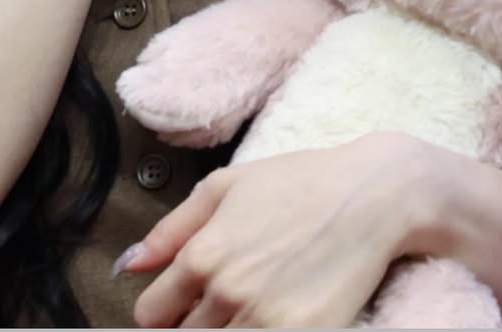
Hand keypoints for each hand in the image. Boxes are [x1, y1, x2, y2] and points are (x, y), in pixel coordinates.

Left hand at [117, 135, 436, 327]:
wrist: (371, 197)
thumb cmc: (299, 183)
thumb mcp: (226, 186)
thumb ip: (172, 229)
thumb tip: (130, 264)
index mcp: (204, 255)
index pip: (151, 313)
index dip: (162, 310)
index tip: (178, 303)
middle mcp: (229, 293)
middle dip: (191, 325)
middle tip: (214, 306)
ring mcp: (266, 321)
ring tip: (240, 312)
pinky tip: (266, 320)